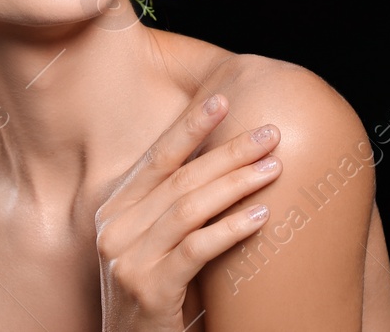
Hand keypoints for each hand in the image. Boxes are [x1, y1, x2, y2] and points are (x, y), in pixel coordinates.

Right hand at [96, 92, 282, 331]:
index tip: (223, 99)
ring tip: (274, 167)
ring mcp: (128, 260)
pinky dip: (231, 228)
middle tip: (270, 133)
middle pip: (180, 178)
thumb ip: (175, 206)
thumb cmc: (158, 291)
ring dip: (237, 182)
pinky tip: (261, 214)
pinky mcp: (149, 290)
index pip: (157, 158)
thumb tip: (224, 159)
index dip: (190, 126)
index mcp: (115, 210)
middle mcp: (114, 230)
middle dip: (229, 151)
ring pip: (189, 208)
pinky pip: (196, 249)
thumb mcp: (155, 242)